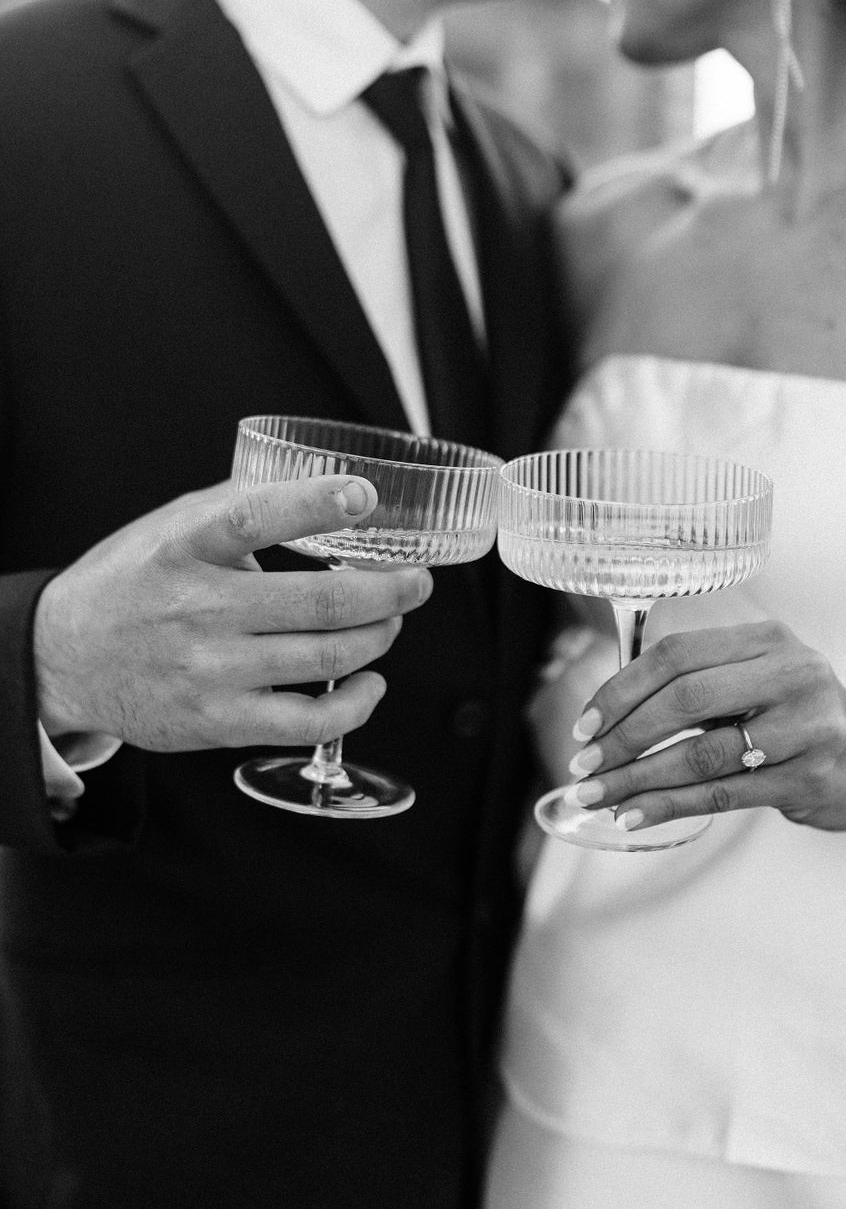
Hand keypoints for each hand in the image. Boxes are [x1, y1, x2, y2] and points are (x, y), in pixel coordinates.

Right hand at [34, 475, 431, 751]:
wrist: (66, 660)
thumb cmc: (132, 585)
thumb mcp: (168, 528)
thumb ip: (235, 505)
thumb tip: (320, 486)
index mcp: (185, 548)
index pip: (252, 517)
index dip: (314, 504)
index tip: (363, 497)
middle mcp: (199, 610)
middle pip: (321, 603)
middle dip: (390, 591)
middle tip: (415, 582)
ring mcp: (211, 671)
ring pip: (328, 658)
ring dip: (379, 637)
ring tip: (390, 621)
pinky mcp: (221, 721)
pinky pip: (310, 722)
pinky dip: (357, 704)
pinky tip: (370, 684)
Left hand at [565, 620, 845, 834]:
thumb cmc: (796, 718)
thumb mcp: (757, 680)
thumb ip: (695, 683)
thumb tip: (604, 714)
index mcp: (768, 641)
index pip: (677, 655)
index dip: (622, 689)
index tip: (586, 724)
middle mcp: (793, 675)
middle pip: (686, 699)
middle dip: (624, 735)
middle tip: (585, 765)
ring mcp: (806, 728)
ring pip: (701, 754)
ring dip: (637, 779)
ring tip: (597, 796)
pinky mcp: (808, 779)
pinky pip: (721, 794)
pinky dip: (669, 805)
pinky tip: (634, 815)